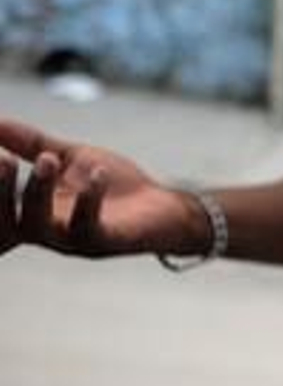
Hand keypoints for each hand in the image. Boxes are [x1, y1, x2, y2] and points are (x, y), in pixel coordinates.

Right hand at [0, 119, 208, 258]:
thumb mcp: (69, 157)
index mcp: (30, 214)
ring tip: (48, 159)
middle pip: (7, 224)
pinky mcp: (105, 242)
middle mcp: (45, 232)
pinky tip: (98, 172)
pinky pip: (88, 228)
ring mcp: (72, 241)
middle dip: (1, 193)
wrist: (164, 207)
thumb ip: (32, 143)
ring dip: (38, 192)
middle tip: (4, 159)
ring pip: (40, 227)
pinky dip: (89, 199)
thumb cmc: (113, 185)